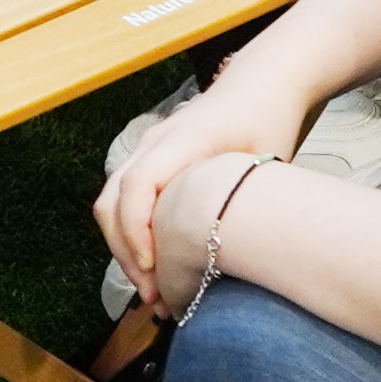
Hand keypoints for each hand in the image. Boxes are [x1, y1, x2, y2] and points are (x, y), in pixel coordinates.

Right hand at [93, 68, 308, 314]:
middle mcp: (153, 143)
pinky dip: (132, 234)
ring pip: (112, 203)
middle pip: (112, 200)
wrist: (263, 83)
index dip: (137, 232)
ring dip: (125, 248)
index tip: (154, 270)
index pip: (136, 186)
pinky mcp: (152, 160)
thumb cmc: (268, 120)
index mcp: (180, 141)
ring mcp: (147, 150)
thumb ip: (243, 202)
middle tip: (154, 298)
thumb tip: (228, 263)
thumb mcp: (264, 162)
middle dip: (125, 253)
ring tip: (155, 291)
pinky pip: (126, 199)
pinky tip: (158, 265)